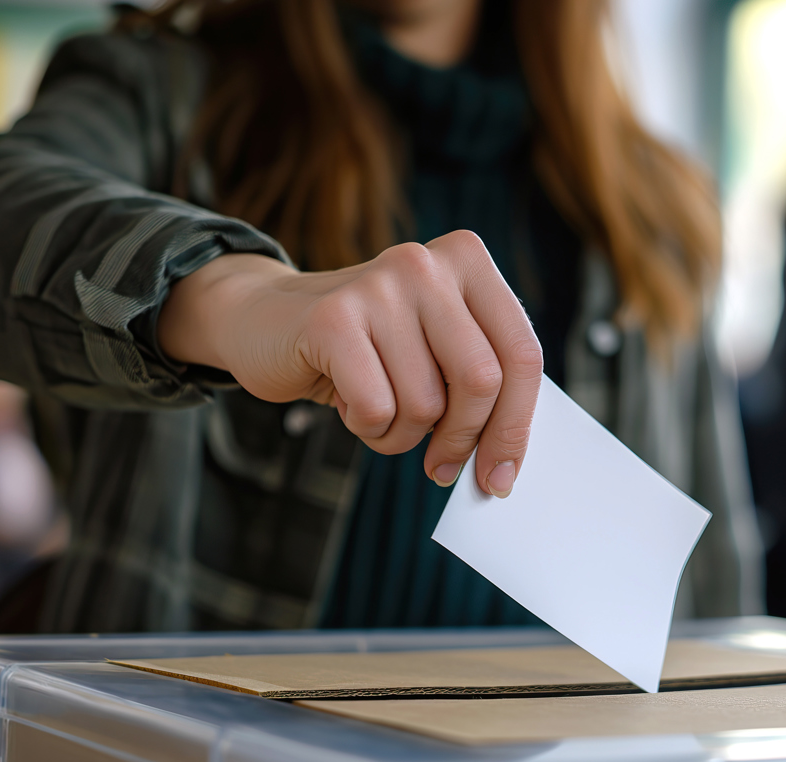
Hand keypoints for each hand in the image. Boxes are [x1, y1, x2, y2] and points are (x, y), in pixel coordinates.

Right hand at [160, 231, 541, 496]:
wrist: (264, 321)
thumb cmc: (367, 348)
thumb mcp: (433, 350)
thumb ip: (480, 383)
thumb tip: (508, 461)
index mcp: (468, 260)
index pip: (522, 354)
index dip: (517, 426)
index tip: (502, 476)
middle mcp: (427, 264)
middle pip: (481, 381)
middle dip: (464, 440)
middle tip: (441, 466)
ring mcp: (379, 286)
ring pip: (425, 404)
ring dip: (402, 434)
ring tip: (377, 411)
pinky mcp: (333, 319)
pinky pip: (376, 409)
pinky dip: (366, 428)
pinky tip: (346, 402)